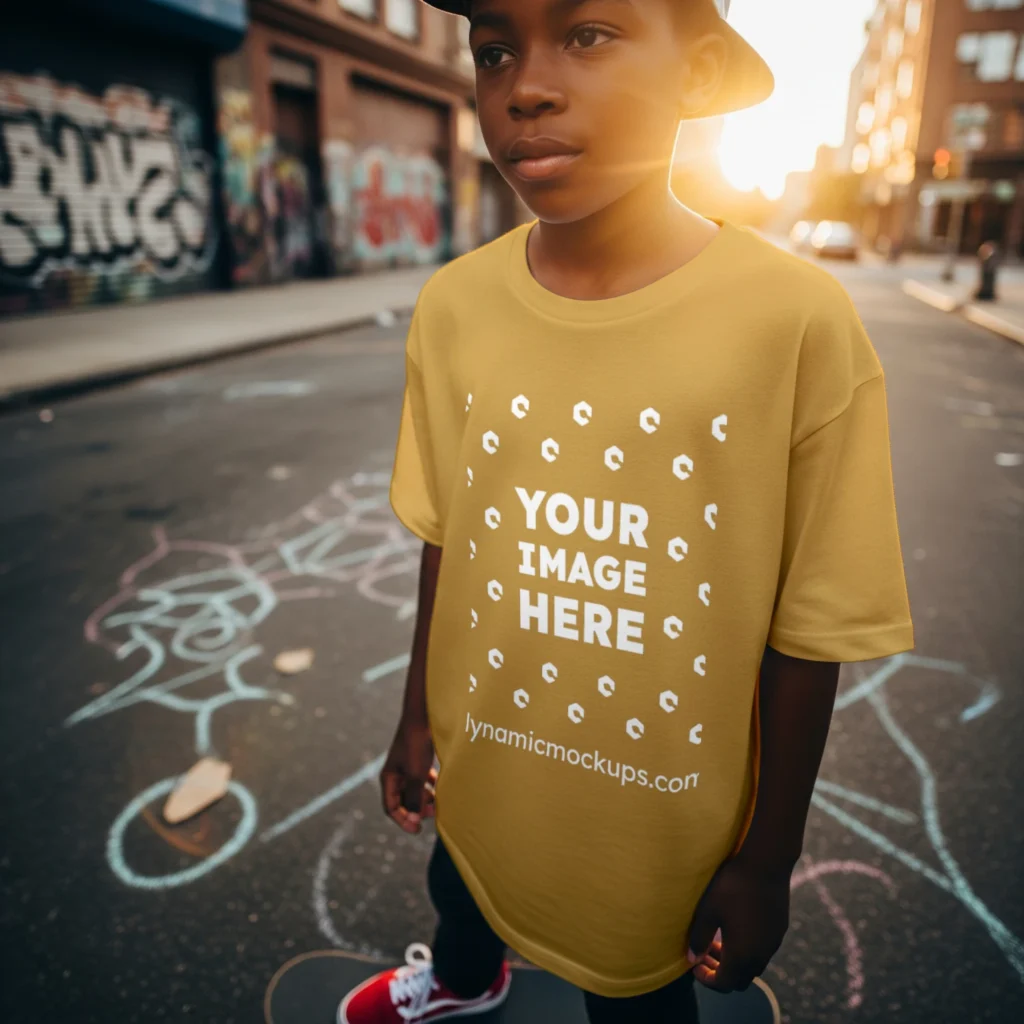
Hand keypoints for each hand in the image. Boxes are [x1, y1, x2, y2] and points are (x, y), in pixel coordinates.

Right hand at [380, 717, 435, 833]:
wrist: (423, 716)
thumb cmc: (417, 745)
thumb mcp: (416, 775)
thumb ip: (414, 798)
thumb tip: (414, 818)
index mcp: (389, 779)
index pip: (391, 808)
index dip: (403, 821)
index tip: (418, 828)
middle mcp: (395, 774)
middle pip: (403, 801)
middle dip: (417, 810)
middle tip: (434, 814)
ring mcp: (406, 766)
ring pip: (414, 790)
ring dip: (425, 799)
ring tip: (439, 802)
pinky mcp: (417, 759)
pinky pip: (422, 779)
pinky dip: (430, 786)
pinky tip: (441, 785)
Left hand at [686, 856, 789, 991]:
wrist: (766, 864)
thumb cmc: (732, 886)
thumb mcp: (708, 911)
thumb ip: (699, 937)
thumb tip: (692, 958)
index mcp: (742, 955)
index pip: (724, 983)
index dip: (707, 979)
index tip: (694, 964)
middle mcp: (761, 955)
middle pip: (740, 979)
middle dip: (720, 972)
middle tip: (704, 955)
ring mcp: (773, 943)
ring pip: (753, 966)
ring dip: (734, 961)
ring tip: (716, 942)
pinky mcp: (779, 930)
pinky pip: (763, 951)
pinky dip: (747, 950)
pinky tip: (735, 928)